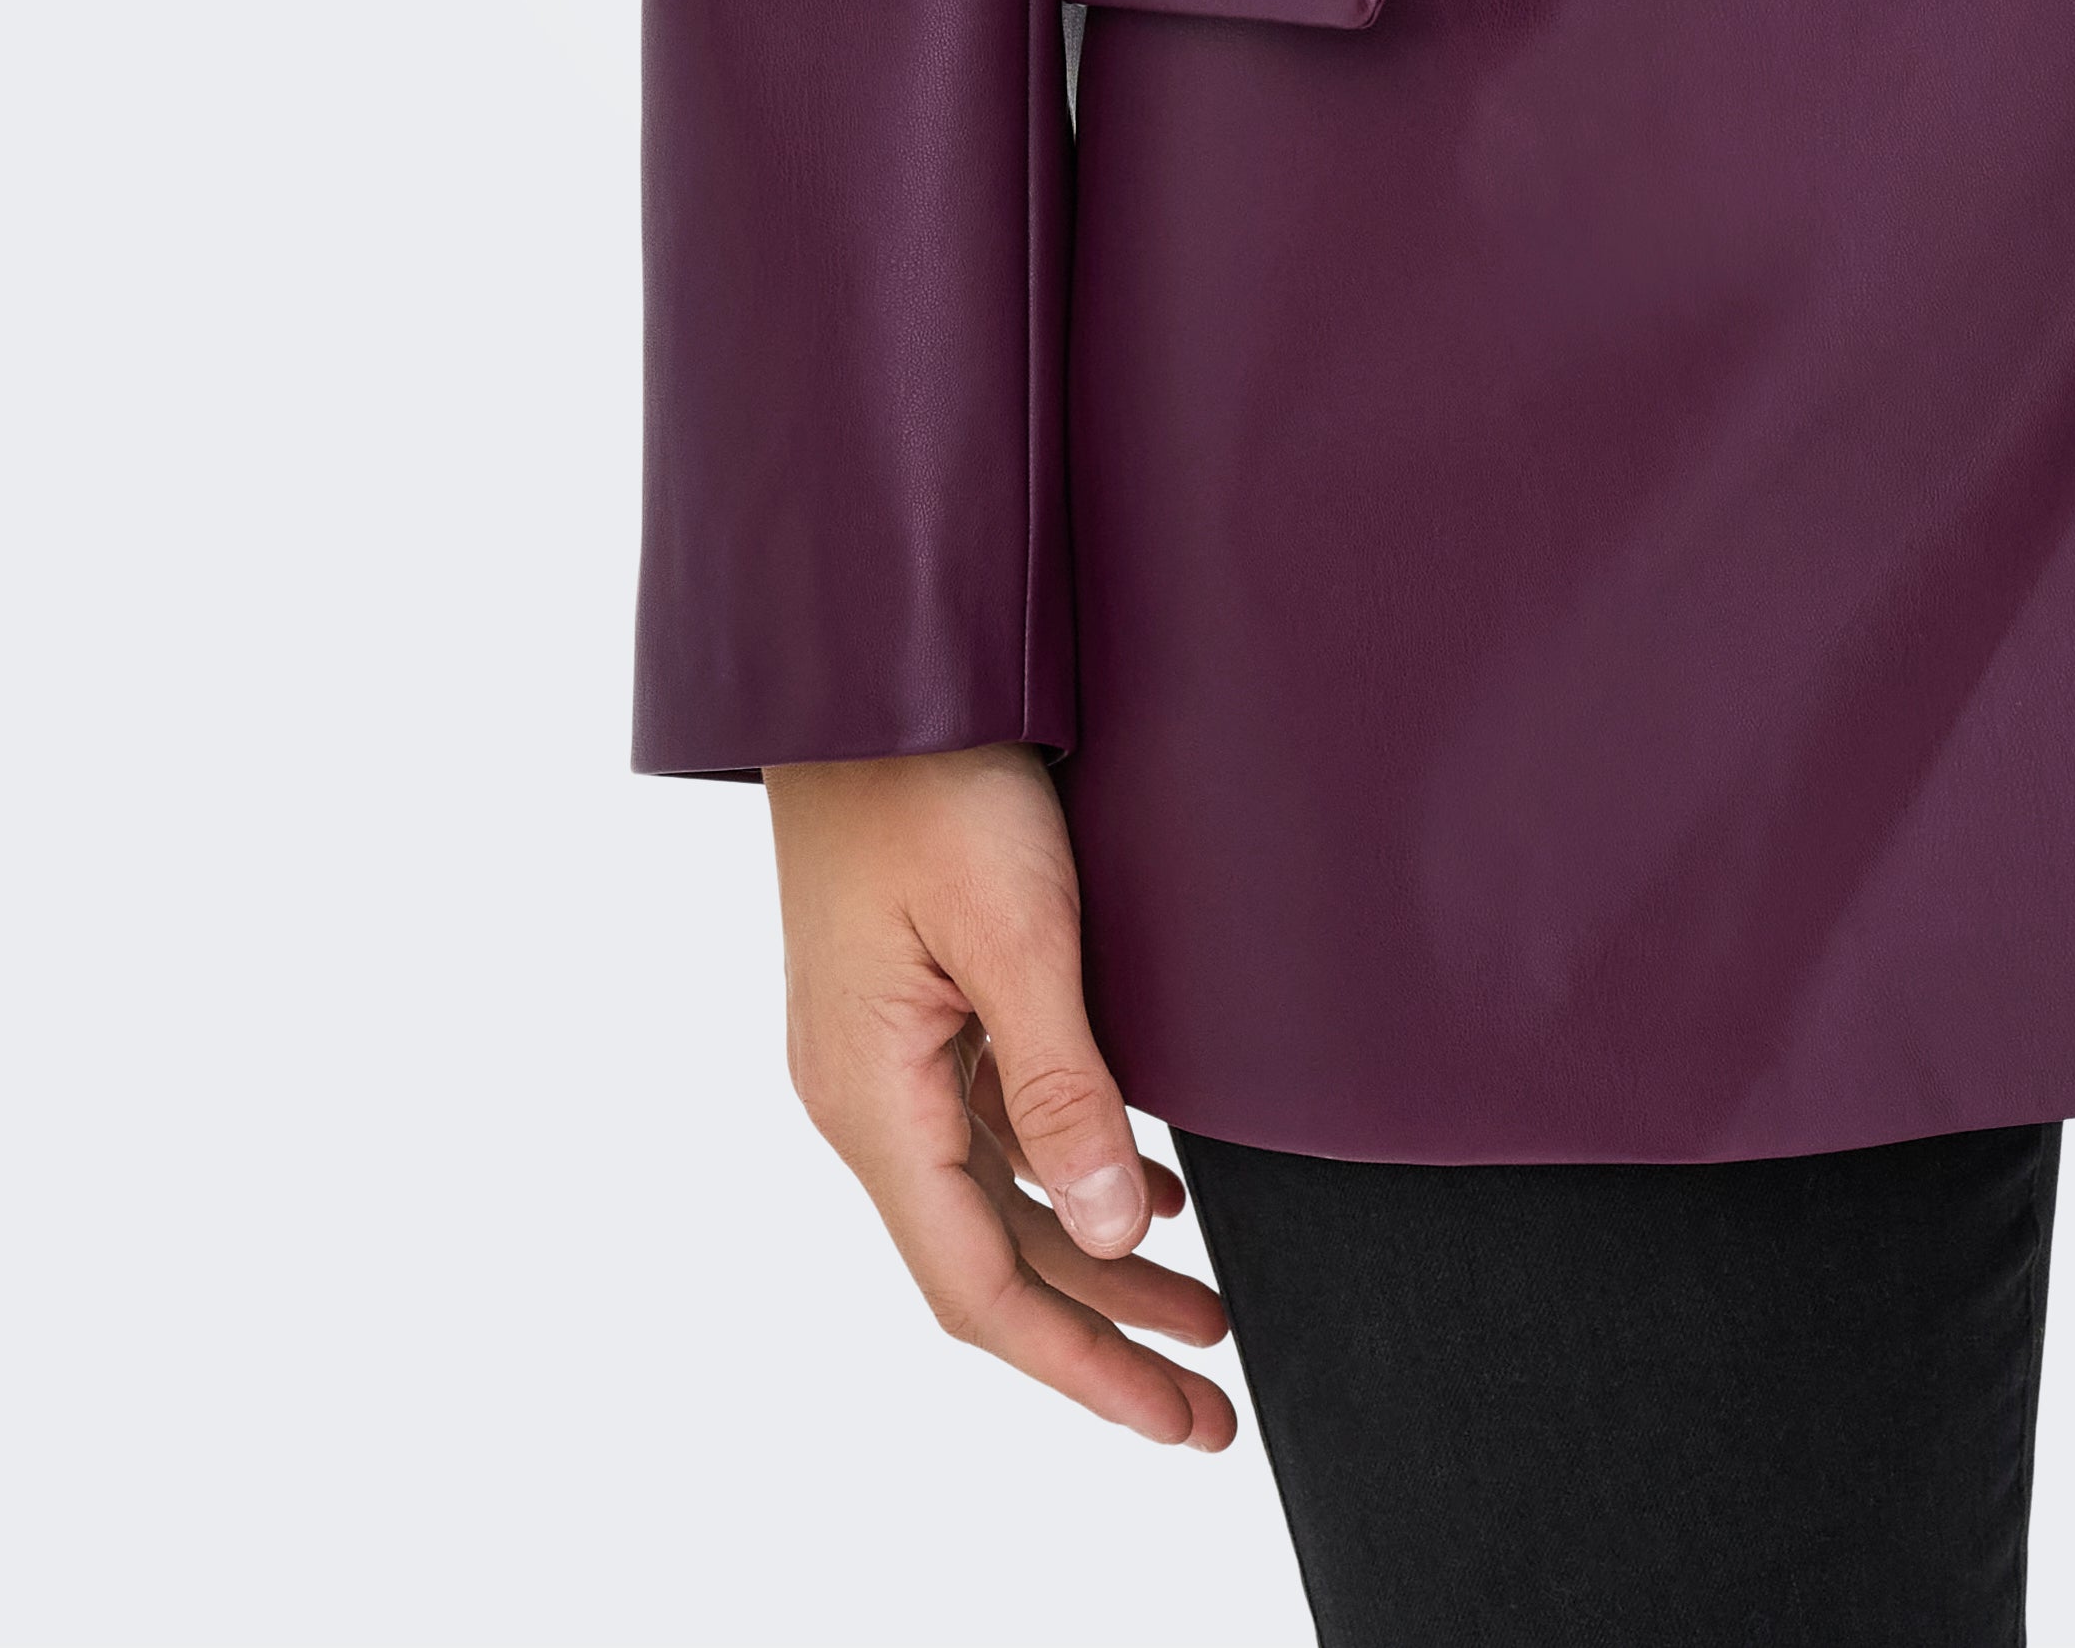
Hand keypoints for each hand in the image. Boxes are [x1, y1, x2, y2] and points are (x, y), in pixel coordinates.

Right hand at [765, 745, 1239, 1446]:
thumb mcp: (1016, 928)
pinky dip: (1069, 1171)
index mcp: (871, 1097)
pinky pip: (991, 1126)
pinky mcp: (912, 999)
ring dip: (1096, 1259)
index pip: (979, 1286)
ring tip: (1199, 1315)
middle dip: (1101, 1338)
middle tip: (1208, 1401)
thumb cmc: (932, 774)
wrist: (871, 656)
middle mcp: (865, 1092)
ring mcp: (884, 1048)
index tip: (1174, 1419)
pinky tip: (1143, 1186)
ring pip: (997, 1197)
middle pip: (988, 1259)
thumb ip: (1062, 1085)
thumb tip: (1114, 1231)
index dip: (1081, 1366)